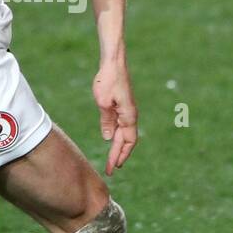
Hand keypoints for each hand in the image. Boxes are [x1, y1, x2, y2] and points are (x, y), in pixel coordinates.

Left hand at [93, 60, 137, 175]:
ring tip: (112, 160)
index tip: (113, 168)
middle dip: (119, 155)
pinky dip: (117, 135)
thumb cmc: (108, 80)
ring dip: (118, 147)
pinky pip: (121, 125)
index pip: (127, 142)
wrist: (113, 62)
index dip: (119, 155)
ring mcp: (127, 110)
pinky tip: (110, 140)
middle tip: (111, 170)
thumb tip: (107, 137)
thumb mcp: (103, 102)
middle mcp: (130, 115)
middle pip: (126, 141)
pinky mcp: (122, 106)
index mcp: (128, 116)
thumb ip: (106, 121)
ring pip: (124, 134)